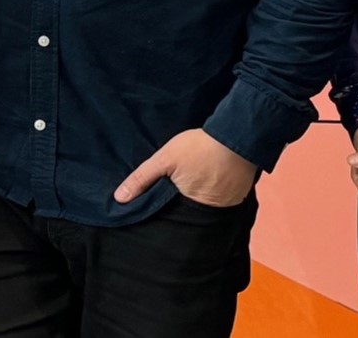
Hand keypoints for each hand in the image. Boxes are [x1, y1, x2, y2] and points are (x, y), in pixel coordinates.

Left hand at [114, 128, 257, 207]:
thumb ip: (142, 179)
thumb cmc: (199, 148)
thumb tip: (120, 198)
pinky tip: (207, 182)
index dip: (164, 216)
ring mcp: (226, 206)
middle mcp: (210, 213)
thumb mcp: (164, 159)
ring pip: (205, 209)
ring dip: (197, 201)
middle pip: (188, 216)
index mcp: (189, 208)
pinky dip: (213, 195)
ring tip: (191, 187)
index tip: (156, 211)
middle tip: (173, 196)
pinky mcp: (237, 197)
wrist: (236, 136)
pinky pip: (221, 202)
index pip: (172, 221)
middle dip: (179, 209)